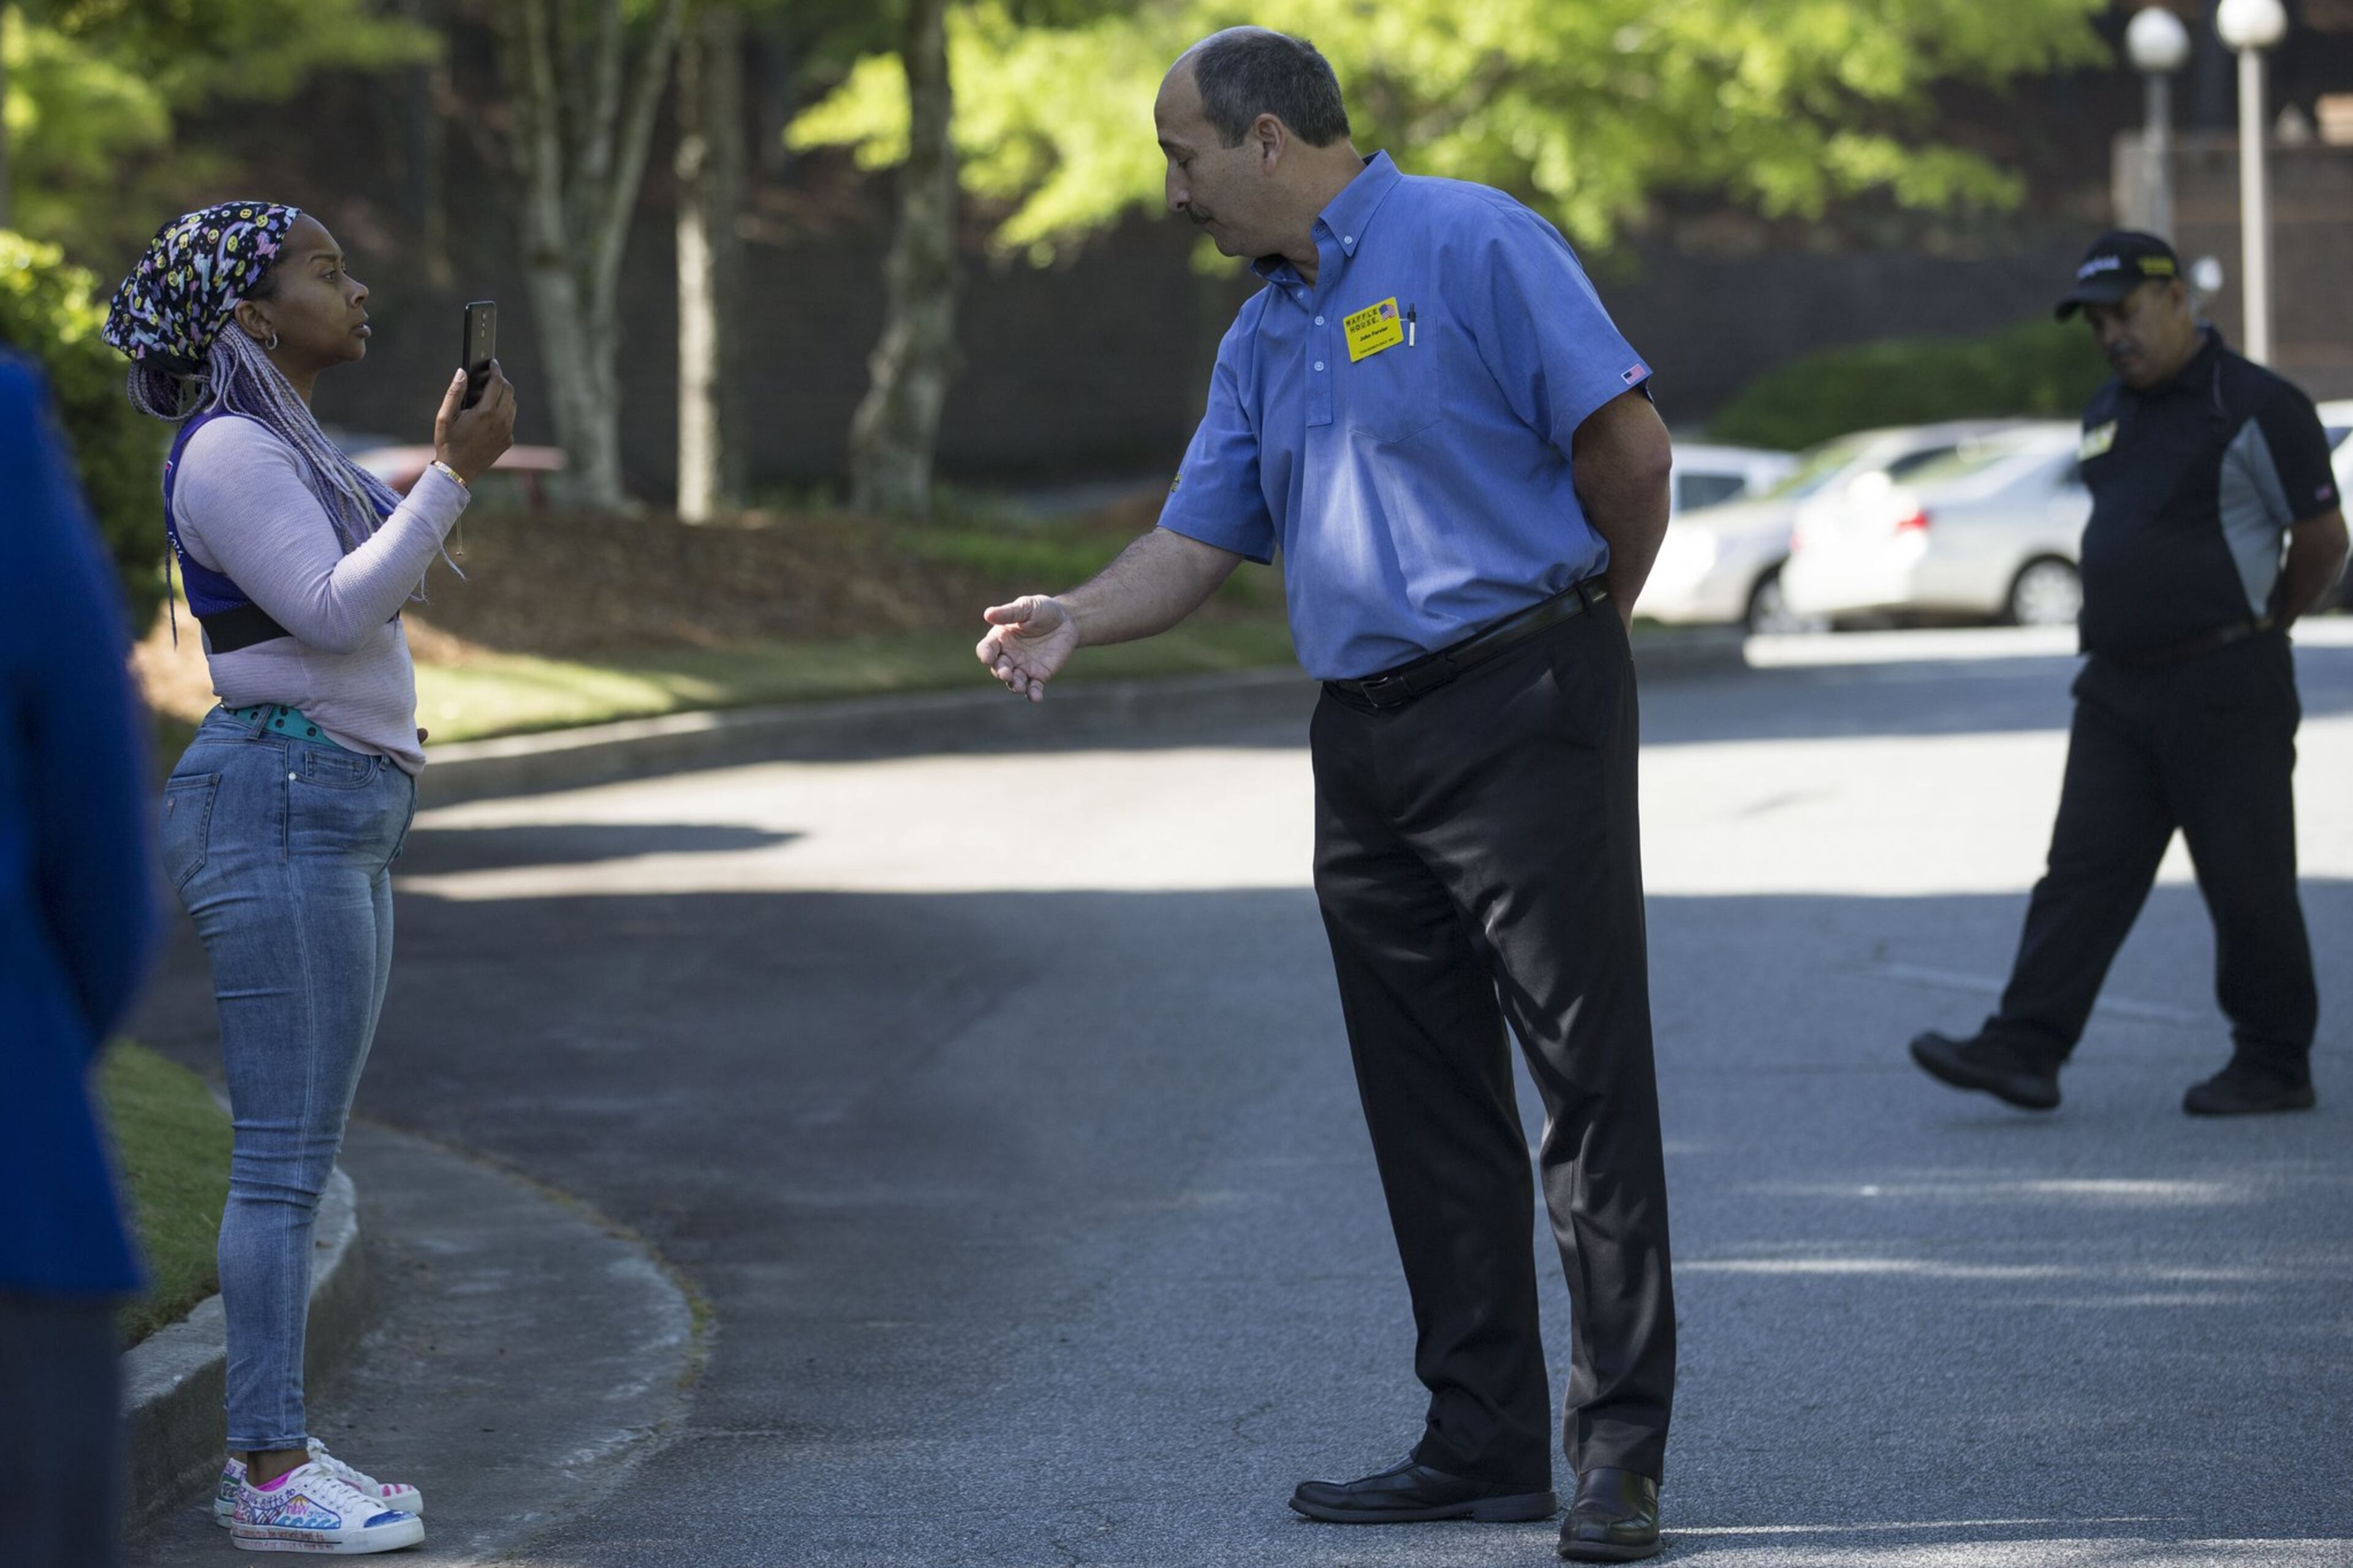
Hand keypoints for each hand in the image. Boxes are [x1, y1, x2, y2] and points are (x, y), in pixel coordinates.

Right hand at [434, 359, 516, 484]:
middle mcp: (500, 421)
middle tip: (491, 377)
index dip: (495, 369)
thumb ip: (454, 392)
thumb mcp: (444, 416)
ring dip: (503, 397)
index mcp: (485, 413)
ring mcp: (507, 432)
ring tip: (488, 396)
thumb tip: (462, 372)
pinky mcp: (508, 441)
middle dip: (501, 381)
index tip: (493, 362)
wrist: (457, 470)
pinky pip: (510, 420)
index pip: (497, 383)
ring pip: (512, 405)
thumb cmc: (448, 442)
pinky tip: (489, 416)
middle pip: (509, 392)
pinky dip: (503, 413)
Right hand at [976, 595, 1077, 702]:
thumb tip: (987, 614)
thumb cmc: (1041, 610)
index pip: (986, 648)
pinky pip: (1033, 688)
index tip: (986, 657)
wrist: (1066, 620)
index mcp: (1000, 639)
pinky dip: (1033, 694)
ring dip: (1014, 685)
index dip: (984, 654)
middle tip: (1006, 674)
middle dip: (1001, 672)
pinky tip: (1036, 698)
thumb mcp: (1026, 607)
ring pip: (1013, 681)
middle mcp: (1008, 656)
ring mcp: (1022, 667)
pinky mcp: (1038, 675)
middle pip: (998, 668)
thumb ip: (1009, 613)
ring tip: (1019, 686)